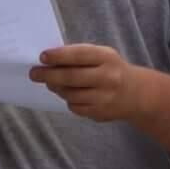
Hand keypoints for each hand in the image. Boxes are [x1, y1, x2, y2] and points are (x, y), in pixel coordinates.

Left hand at [30, 43, 150, 122]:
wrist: (135, 93)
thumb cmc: (110, 69)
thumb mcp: (101, 55)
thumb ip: (79, 56)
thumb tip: (48, 60)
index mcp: (107, 58)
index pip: (79, 55)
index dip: (59, 56)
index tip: (42, 57)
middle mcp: (108, 78)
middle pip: (71, 77)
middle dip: (49, 75)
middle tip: (34, 73)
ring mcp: (105, 97)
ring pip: (70, 94)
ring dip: (56, 88)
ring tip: (51, 83)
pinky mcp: (101, 113)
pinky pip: (75, 107)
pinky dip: (68, 100)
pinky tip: (69, 94)